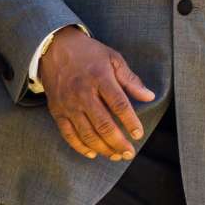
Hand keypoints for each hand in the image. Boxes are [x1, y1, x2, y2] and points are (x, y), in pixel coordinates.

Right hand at [39, 28, 155, 159]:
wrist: (54, 48)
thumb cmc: (88, 54)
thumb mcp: (113, 58)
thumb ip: (131, 79)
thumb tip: (149, 96)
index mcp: (99, 78)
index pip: (119, 105)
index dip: (130, 122)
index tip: (139, 134)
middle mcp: (82, 93)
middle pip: (103, 124)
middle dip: (118, 143)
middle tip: (130, 153)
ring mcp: (68, 104)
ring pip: (86, 134)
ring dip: (103, 149)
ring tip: (116, 156)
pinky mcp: (57, 111)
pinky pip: (68, 135)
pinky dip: (80, 147)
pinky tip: (93, 154)